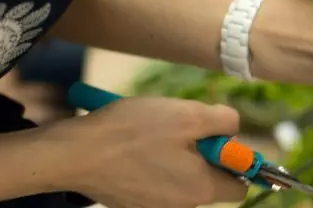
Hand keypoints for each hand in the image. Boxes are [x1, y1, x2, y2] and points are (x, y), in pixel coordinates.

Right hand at [54, 97, 247, 207]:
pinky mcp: (131, 202)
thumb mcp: (190, 114)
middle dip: (202, 151)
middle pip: (208, 179)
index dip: (236, 160)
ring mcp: (153, 207)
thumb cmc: (134, 132)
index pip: (239, 186)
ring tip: (154, 132)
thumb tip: (233, 129)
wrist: (73, 153)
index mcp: (201, 190)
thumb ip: (224, 121)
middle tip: (181, 127)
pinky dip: (153, 162)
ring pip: (181, 176)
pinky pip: (156, 181)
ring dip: (176, 154)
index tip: (218, 137)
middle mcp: (181, 206)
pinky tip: (135, 144)